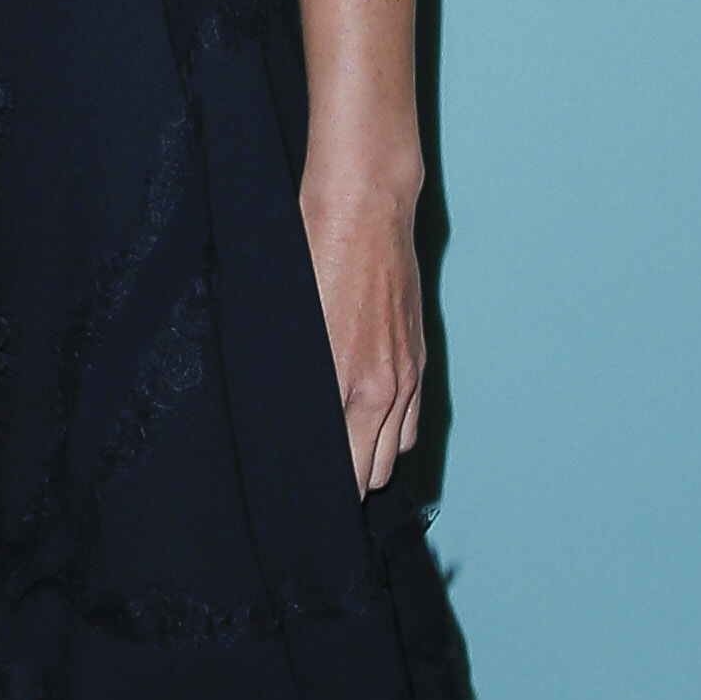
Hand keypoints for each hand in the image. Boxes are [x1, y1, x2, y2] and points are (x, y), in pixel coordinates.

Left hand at [302, 174, 424, 495]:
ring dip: (370, 460)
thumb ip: (290, 384)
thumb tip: (283, 425)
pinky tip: (367, 426)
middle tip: (312, 477)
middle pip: (371, 473)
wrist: (363, 206)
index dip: (318, 488)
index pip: (342, 471)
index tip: (297, 493)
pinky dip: (392, 434)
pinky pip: (411, 422)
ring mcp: (407, 373)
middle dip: (345, 480)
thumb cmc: (312, 253)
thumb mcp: (284, 324)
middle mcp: (386, 388)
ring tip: (340, 456)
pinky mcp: (417, 357)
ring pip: (396, 453)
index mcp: (349, 386)